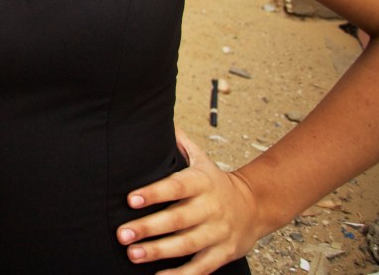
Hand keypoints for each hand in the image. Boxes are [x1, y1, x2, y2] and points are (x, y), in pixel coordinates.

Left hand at [116, 126, 260, 273]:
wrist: (256, 206)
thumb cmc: (216, 183)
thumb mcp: (202, 160)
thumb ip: (180, 143)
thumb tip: (158, 118)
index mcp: (202, 183)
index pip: (175, 187)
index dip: (153, 193)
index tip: (130, 199)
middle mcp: (210, 208)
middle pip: (178, 219)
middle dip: (149, 227)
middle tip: (122, 234)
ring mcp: (218, 233)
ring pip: (187, 244)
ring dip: (159, 252)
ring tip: (133, 254)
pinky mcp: (223, 253)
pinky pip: (201, 267)